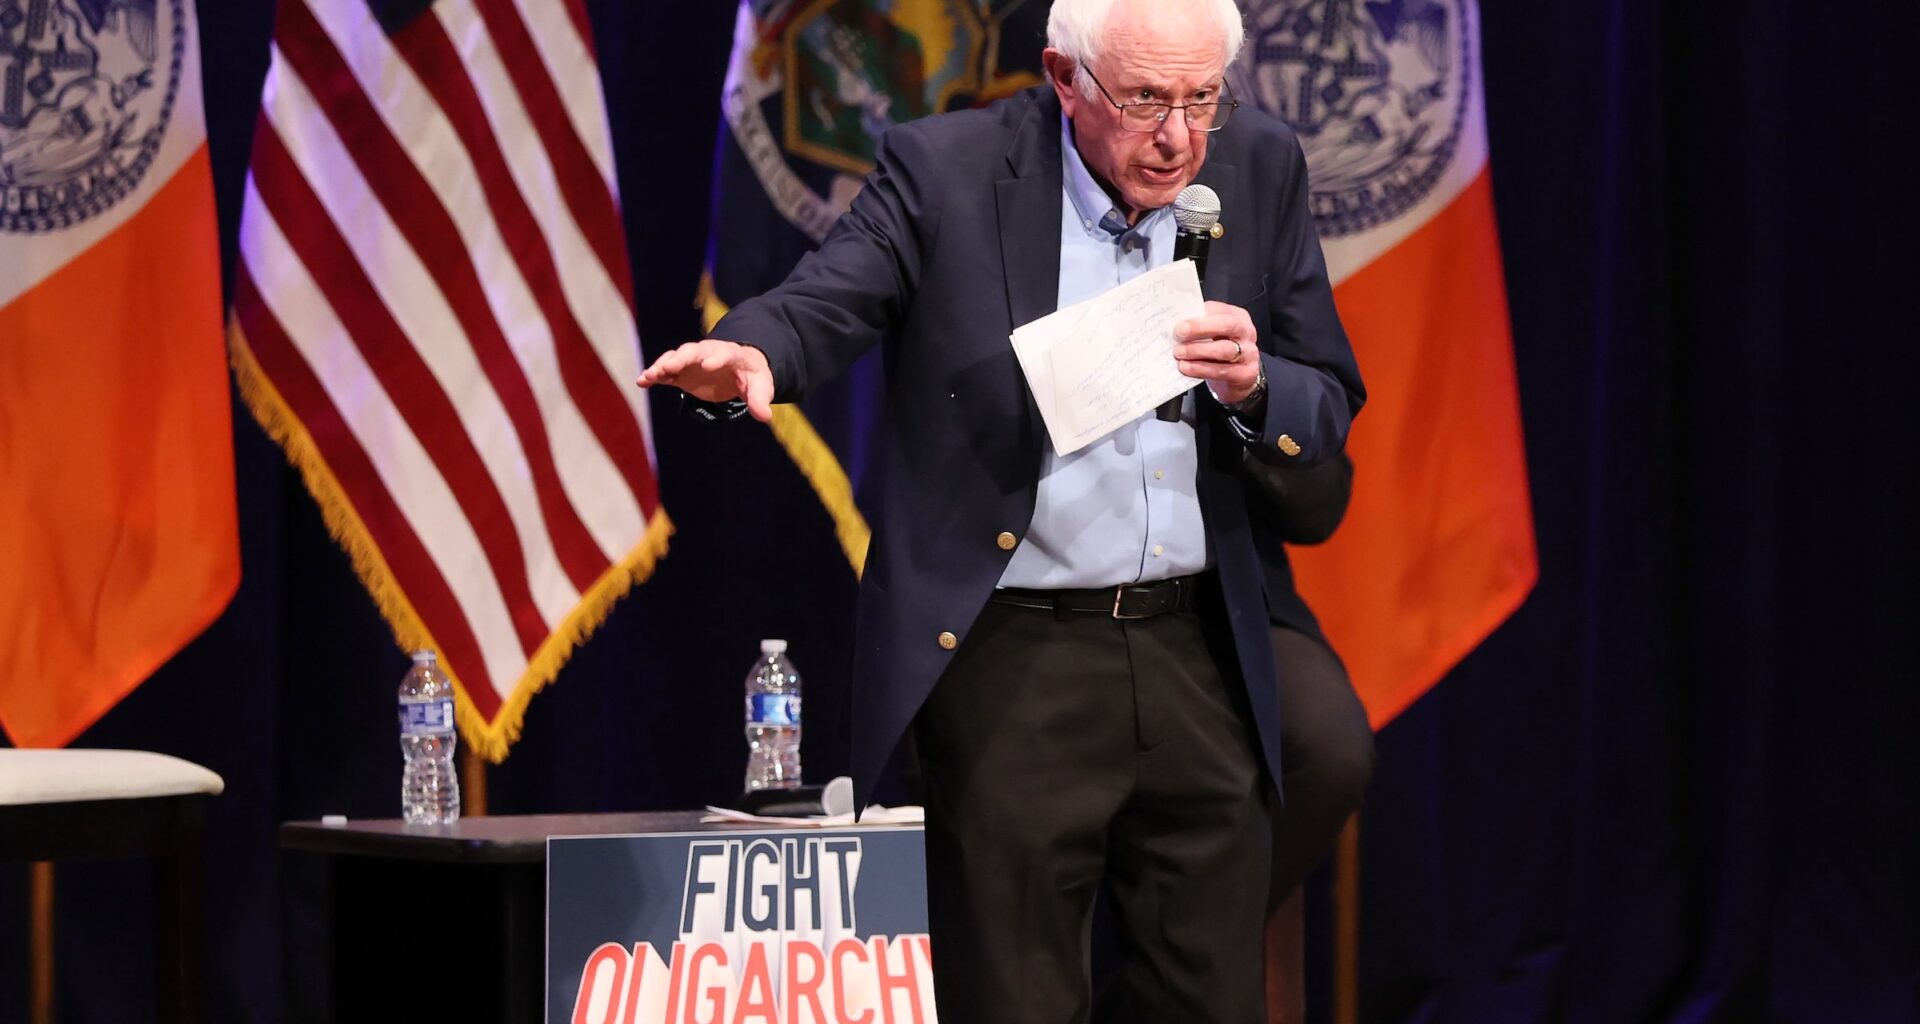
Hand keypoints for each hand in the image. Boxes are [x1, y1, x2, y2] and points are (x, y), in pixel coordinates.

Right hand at [636, 339, 773, 422]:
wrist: (738, 368)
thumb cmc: (751, 376)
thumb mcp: (760, 387)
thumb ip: (759, 400)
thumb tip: (764, 416)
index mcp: (732, 354)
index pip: (724, 353)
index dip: (716, 358)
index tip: (708, 365)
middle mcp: (708, 353)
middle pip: (693, 351)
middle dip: (681, 358)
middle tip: (669, 366)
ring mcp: (692, 362)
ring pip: (675, 358)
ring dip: (662, 365)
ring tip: (650, 376)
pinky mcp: (681, 373)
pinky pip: (665, 372)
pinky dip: (654, 376)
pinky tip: (641, 382)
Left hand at [1174, 301, 1261, 405]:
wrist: (1239, 377)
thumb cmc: (1221, 349)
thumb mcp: (1214, 333)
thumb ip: (1200, 326)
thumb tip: (1175, 324)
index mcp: (1237, 316)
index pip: (1220, 310)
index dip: (1200, 316)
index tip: (1179, 323)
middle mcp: (1246, 332)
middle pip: (1227, 325)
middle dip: (1200, 328)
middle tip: (1179, 334)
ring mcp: (1248, 353)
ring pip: (1224, 350)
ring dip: (1198, 351)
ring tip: (1179, 352)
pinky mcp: (1245, 373)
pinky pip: (1221, 371)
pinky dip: (1201, 369)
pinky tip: (1187, 367)